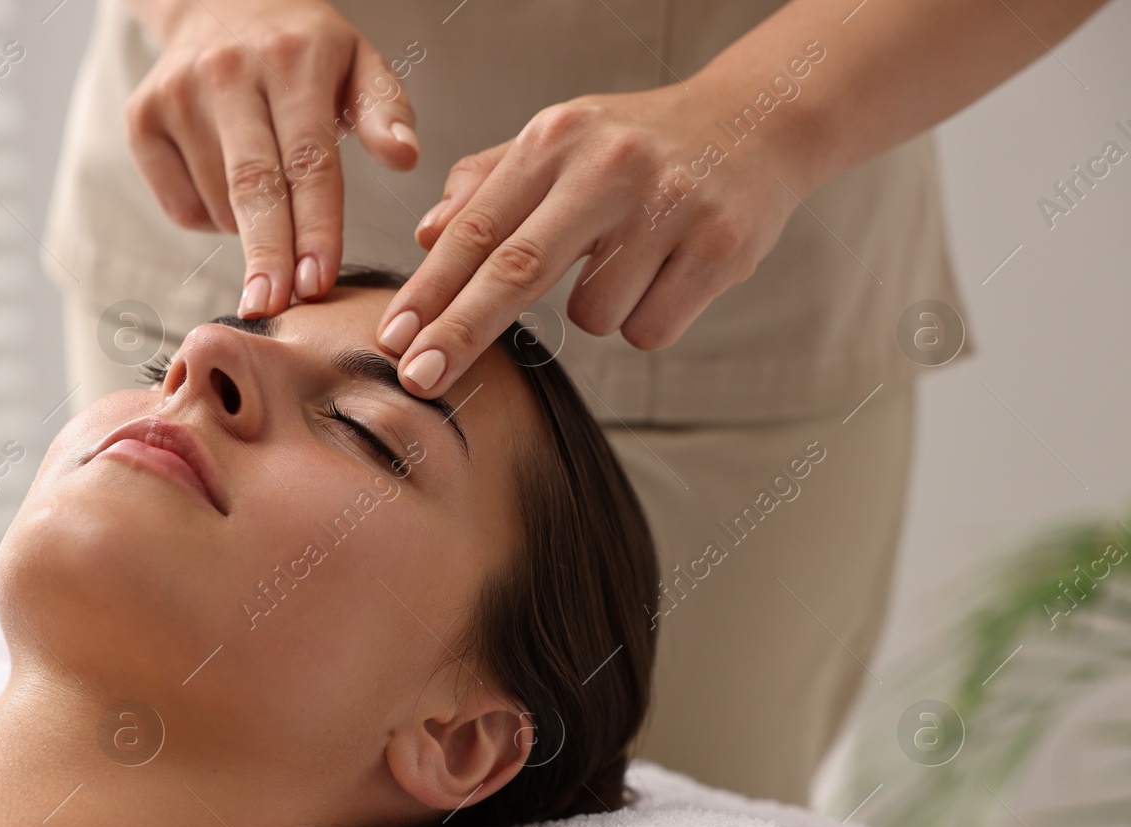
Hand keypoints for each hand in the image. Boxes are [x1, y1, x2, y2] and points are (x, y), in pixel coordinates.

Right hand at [124, 0, 419, 318]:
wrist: (217, 3)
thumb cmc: (302, 49)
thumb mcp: (357, 61)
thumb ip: (387, 110)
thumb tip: (407, 157)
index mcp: (292, 59)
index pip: (308, 159)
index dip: (314, 227)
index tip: (318, 282)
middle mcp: (228, 73)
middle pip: (251, 186)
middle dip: (265, 255)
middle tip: (271, 308)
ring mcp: (176, 95)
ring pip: (217, 202)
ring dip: (248, 234)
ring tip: (271, 207)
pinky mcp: (141, 118)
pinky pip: (180, 205)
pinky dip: (211, 219)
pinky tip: (229, 189)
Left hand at [374, 84, 808, 395]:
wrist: (760, 120)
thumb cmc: (641, 143)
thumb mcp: (560, 141)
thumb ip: (487, 184)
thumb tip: (426, 233)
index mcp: (556, 139)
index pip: (477, 226)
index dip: (429, 288)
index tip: (393, 336)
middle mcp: (609, 166)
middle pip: (517, 269)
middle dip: (460, 332)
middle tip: (418, 378)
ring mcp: (669, 207)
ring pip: (592, 315)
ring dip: (596, 310)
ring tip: (630, 260)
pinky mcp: (720, 248)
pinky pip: (649, 328)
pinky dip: (647, 317)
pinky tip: (668, 272)